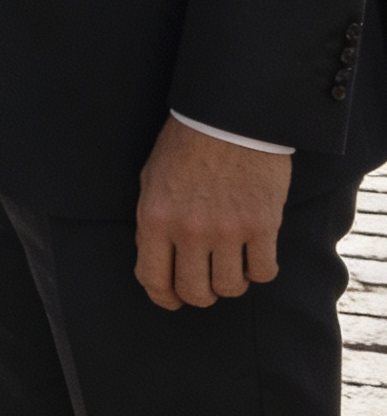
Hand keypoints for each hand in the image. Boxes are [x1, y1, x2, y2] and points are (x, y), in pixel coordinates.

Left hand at [134, 115, 290, 309]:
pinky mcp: (263, 225)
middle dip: (199, 294)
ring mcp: (228, 230)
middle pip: (195, 293)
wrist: (226, 116)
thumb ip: (153, 223)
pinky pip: (264, 273)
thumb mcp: (151, 179)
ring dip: (230, 281)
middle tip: (205, 282)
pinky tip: (255, 254)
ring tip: (230, 262)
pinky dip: (260, 269)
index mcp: (156, 218)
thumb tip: (157, 262)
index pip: (154, 280)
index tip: (172, 299)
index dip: (164, 297)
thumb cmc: (185, 145)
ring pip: (231, 288)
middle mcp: (190, 230)